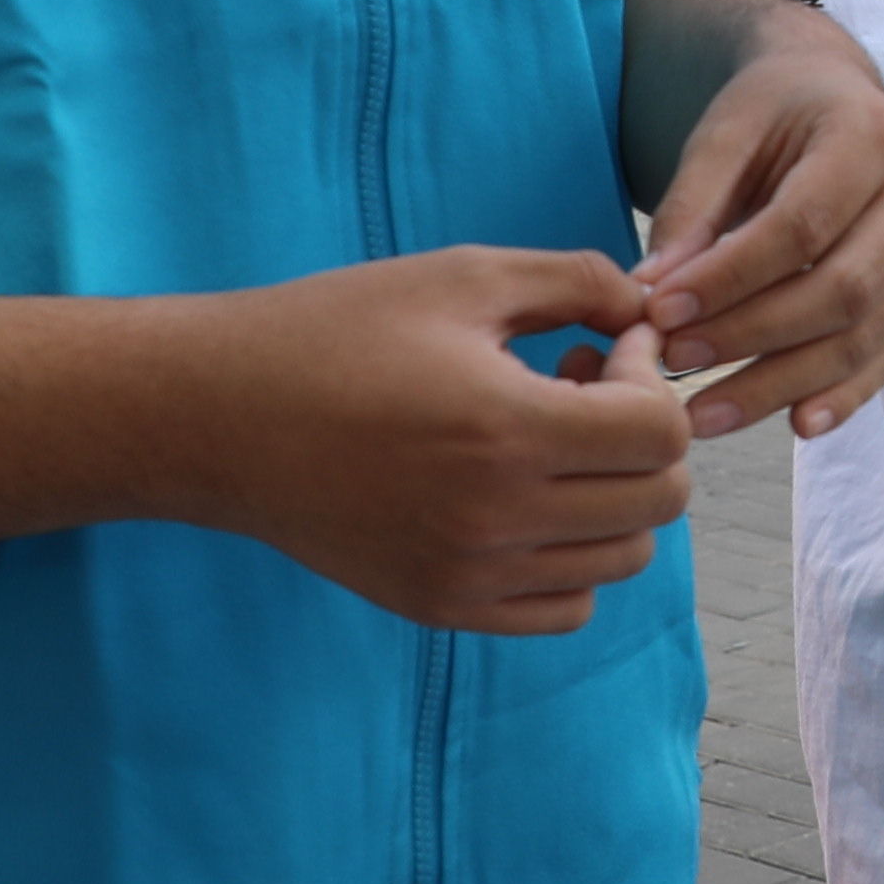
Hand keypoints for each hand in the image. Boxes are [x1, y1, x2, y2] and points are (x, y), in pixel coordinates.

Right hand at [175, 245, 693, 633]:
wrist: (221, 416)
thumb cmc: (337, 332)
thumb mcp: (464, 277)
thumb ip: (578, 281)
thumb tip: (652, 310)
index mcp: (508, 430)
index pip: (662, 434)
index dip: (654, 377)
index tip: (609, 342)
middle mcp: (497, 518)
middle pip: (658, 501)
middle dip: (645, 434)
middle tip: (585, 384)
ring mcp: (469, 574)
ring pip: (622, 558)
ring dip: (614, 494)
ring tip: (552, 439)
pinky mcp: (441, 606)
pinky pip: (566, 606)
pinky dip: (574, 556)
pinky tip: (529, 497)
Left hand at [641, 8, 883, 442]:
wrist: (836, 96)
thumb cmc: (774, 112)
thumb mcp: (723, 133)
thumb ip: (690, 210)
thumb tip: (653, 296)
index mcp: (872, 134)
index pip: (802, 224)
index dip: (730, 278)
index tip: (660, 312)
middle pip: (843, 289)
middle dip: (751, 336)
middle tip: (673, 361)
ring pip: (863, 336)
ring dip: (781, 384)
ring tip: (705, 414)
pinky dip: (842, 397)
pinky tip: (793, 423)